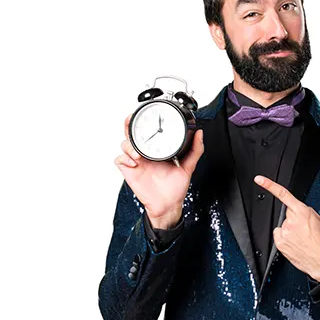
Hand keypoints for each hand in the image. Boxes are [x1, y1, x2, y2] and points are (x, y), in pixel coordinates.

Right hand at [114, 114, 203, 229]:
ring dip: (129, 145)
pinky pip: (120, 160)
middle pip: (131, 135)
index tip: (143, 115)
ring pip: (124, 145)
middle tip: (131, 123)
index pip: (147, 132)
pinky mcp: (130, 171)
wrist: (168, 204)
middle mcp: (146, 154)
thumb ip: (195, 150)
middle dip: (128, 126)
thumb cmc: (176, 187)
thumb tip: (199, 134)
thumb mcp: (188, 167)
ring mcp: (137, 162)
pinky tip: (134, 162)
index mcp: (157, 150)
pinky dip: (124, 158)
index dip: (142, 122)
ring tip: (138, 153)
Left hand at [254, 175, 319, 282]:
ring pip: (284, 225)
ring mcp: (284, 233)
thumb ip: (308, 212)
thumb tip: (302, 211)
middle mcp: (291, 221)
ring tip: (302, 239)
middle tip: (305, 229)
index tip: (259, 180)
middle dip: (295, 218)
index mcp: (303, 212)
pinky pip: (279, 234)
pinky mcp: (280, 243)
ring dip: (291, 230)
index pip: (283, 195)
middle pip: (288, 213)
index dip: (269, 185)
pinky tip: (295, 243)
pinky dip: (285, 237)